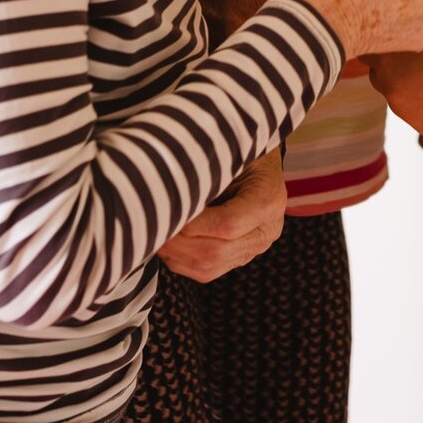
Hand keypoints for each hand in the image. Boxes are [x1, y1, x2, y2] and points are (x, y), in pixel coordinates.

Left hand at [157, 150, 285, 283]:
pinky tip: (168, 243)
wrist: (258, 161)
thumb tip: (169, 192)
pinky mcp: (239, 258)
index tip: (167, 211)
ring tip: (156, 234)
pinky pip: (206, 272)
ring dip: (175, 254)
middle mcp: (266, 231)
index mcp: (269, 200)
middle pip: (216, 251)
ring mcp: (253, 248)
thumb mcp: (229, 153)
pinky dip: (180, 260)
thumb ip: (208, 173)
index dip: (192, 225)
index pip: (227, 225)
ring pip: (208, 267)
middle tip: (153, 226)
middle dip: (178, 243)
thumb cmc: (239, 150)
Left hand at [371, 27, 422, 140]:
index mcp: (393, 54)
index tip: (396, 40)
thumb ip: (416, 41)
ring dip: (411, 86)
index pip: (370, 49)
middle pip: (379, 73)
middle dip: (392, 68)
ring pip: (399, 94)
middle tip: (418, 58)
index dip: (384, 44)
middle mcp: (391, 83)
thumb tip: (405, 42)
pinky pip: (417, 111)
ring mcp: (406, 109)